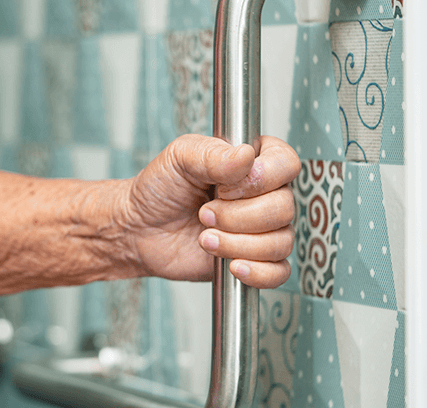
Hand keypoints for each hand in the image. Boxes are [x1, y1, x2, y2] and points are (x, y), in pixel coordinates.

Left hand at [123, 134, 300, 288]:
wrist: (139, 228)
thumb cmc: (160, 188)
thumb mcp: (179, 157)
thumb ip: (213, 154)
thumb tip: (247, 155)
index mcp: (253, 161)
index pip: (286, 163)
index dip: (260, 179)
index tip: (224, 187)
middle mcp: (264, 194)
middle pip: (284, 207)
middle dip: (238, 216)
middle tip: (204, 214)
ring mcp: (262, 228)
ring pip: (280, 241)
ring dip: (237, 243)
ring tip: (204, 237)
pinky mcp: (255, 259)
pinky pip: (279, 272)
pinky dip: (257, 271)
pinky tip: (231, 264)